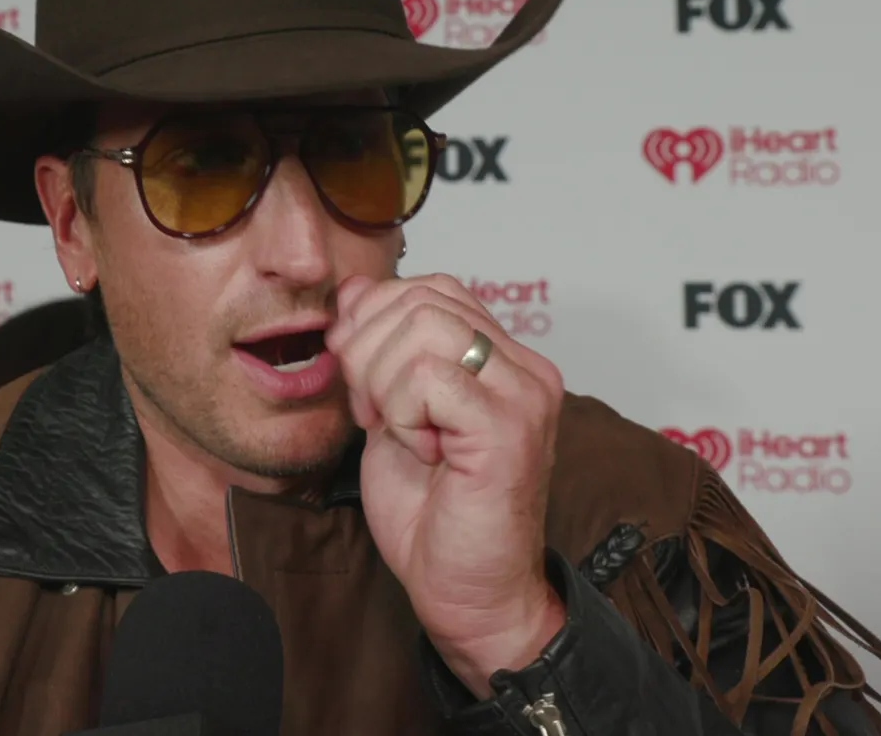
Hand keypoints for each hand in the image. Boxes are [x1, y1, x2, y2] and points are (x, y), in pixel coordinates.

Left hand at [326, 273, 566, 696]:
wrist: (464, 592)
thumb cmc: (432, 513)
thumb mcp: (387, 411)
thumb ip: (377, 349)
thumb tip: (355, 288)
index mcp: (504, 359)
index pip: (431, 288)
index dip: (376, 323)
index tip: (364, 385)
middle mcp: (525, 368)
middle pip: (422, 300)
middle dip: (369, 353)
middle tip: (375, 414)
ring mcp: (524, 395)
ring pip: (423, 329)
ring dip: (385, 384)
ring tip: (402, 433)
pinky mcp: (508, 427)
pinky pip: (427, 377)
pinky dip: (402, 414)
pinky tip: (422, 452)